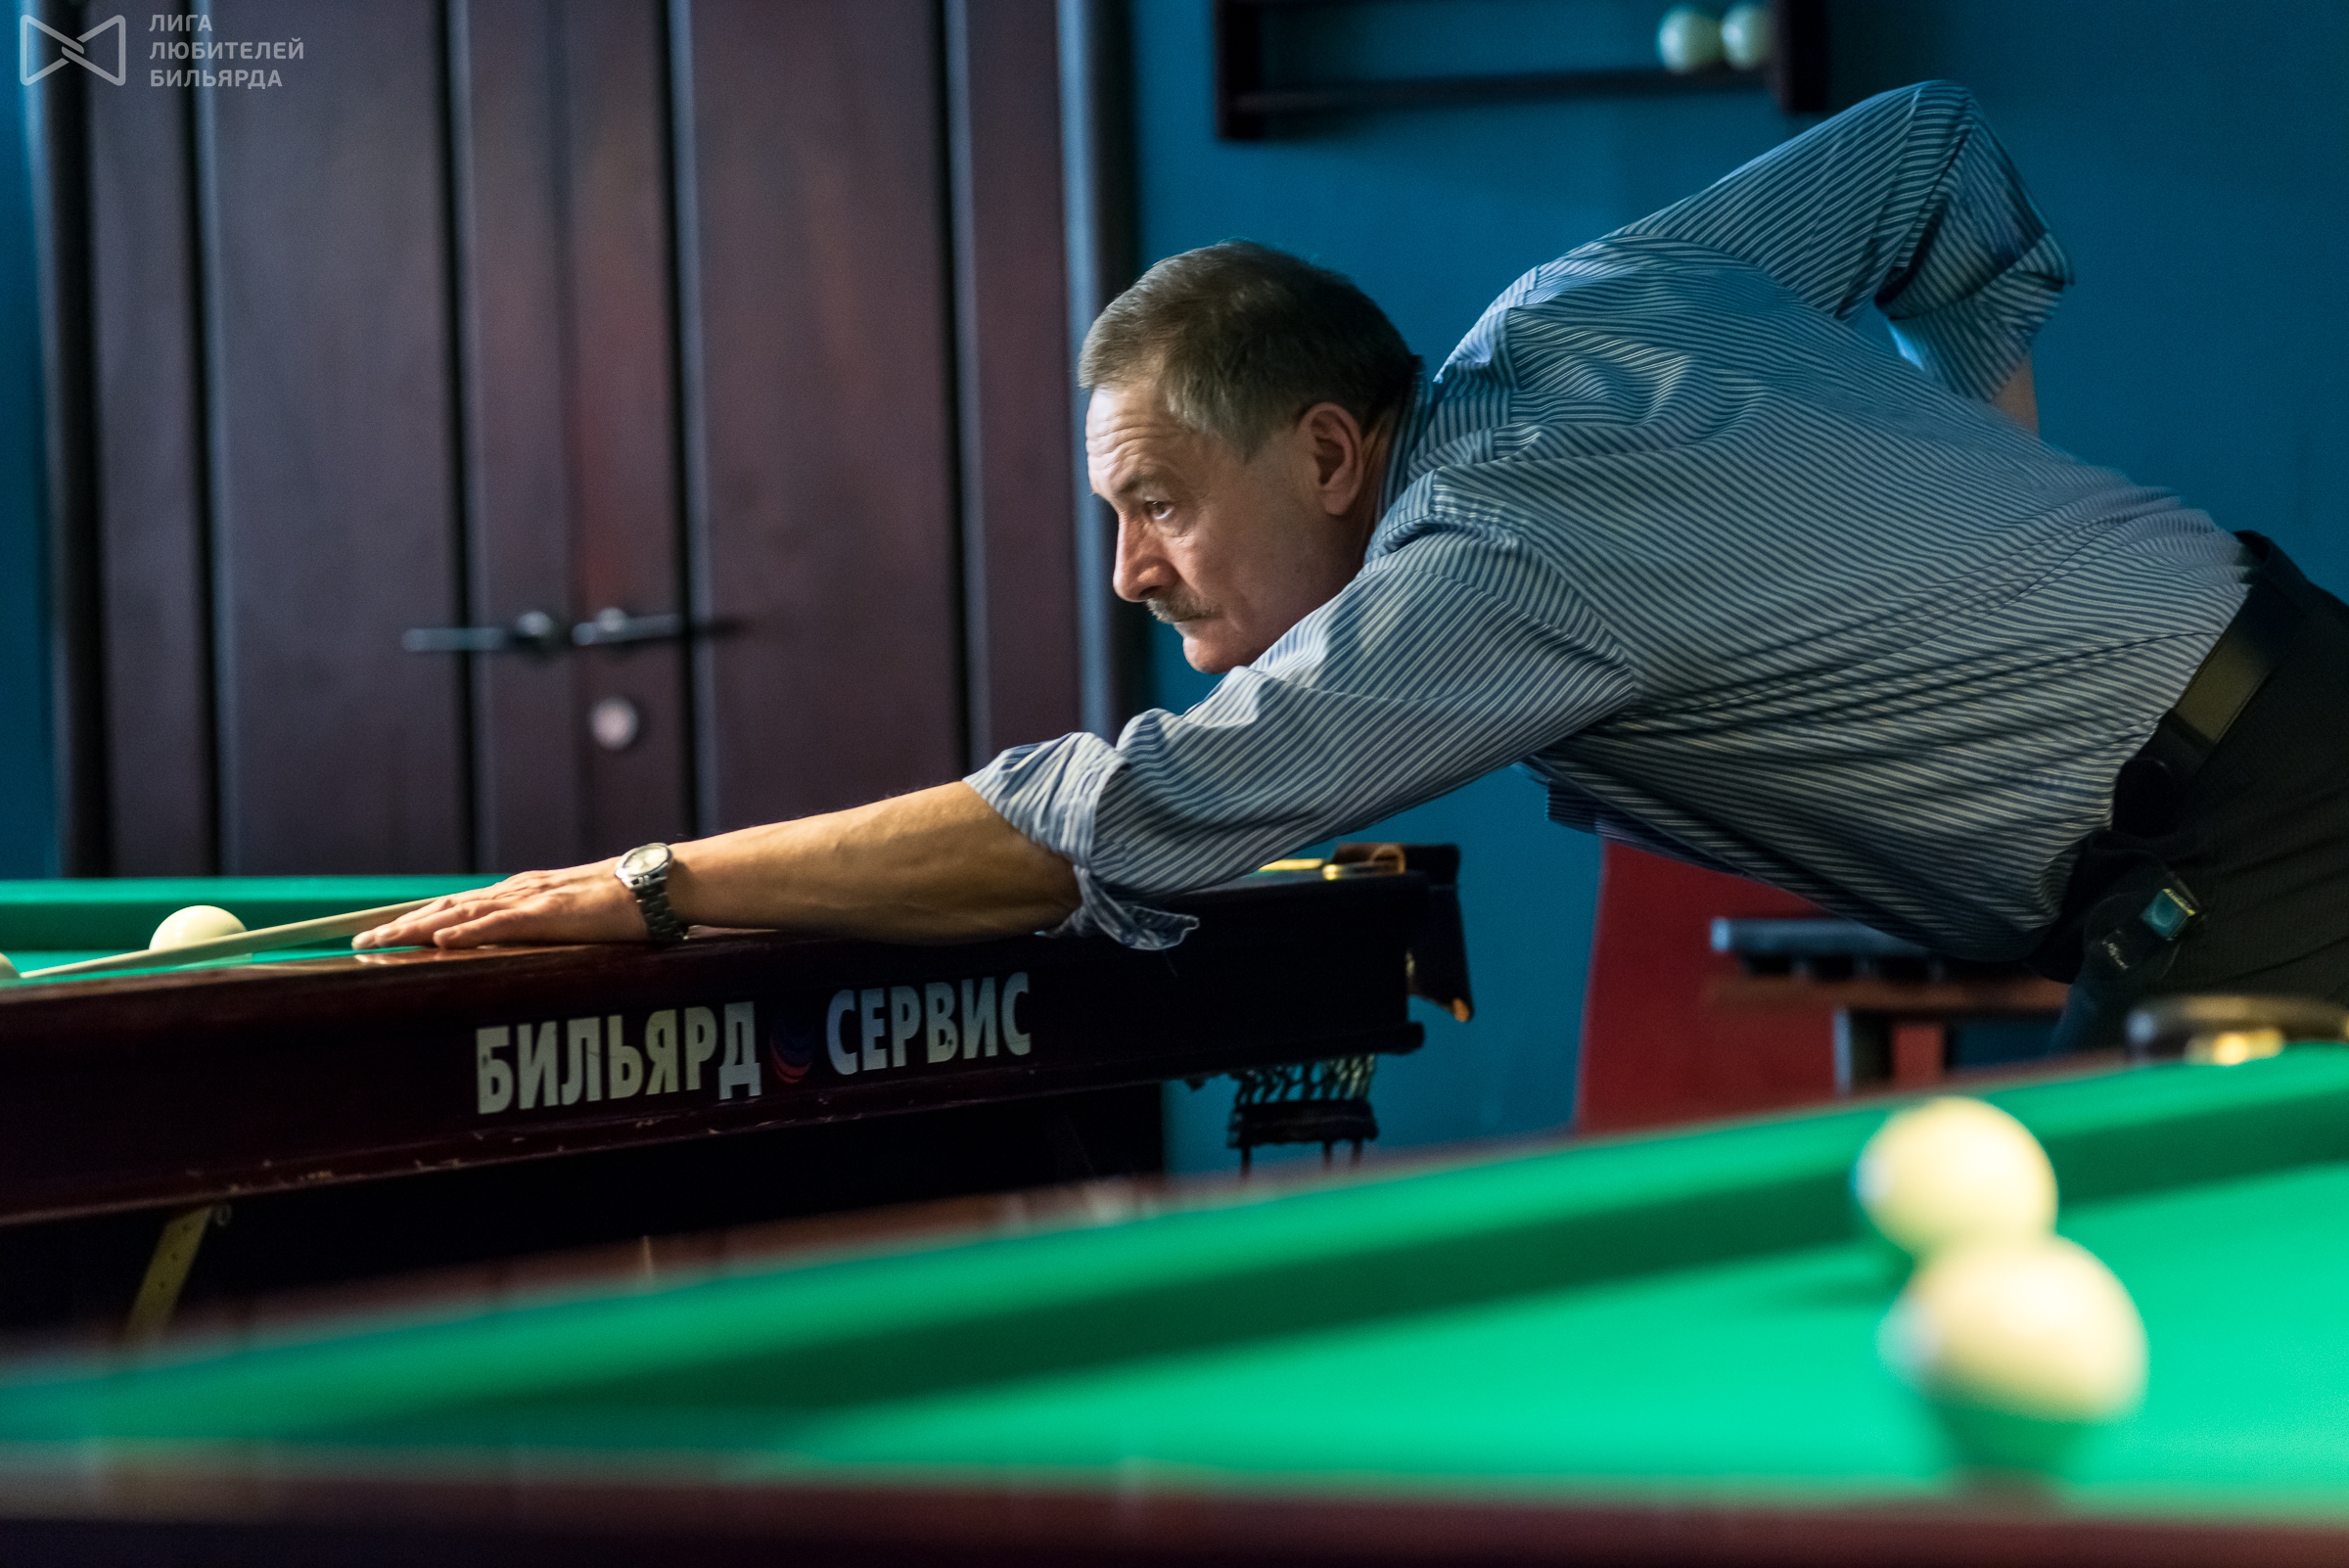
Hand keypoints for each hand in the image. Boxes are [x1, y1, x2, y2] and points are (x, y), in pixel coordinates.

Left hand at [353, 861, 649, 950]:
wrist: (663, 885)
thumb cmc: (627, 905)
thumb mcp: (575, 916)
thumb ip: (545, 927)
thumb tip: (519, 948)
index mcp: (523, 894)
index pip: (456, 907)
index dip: (414, 920)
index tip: (380, 934)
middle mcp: (519, 892)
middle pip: (445, 908)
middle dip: (399, 925)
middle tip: (358, 941)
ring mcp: (534, 899)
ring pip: (462, 913)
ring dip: (417, 928)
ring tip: (381, 941)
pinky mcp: (553, 912)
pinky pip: (503, 924)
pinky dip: (469, 931)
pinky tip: (441, 939)